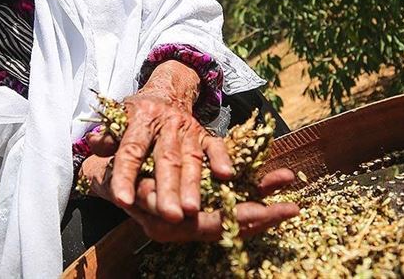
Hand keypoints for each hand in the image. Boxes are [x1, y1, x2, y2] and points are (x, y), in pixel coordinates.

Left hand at [88, 60, 232, 221]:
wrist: (168, 90)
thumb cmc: (138, 113)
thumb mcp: (117, 117)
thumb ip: (106, 136)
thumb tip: (94, 144)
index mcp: (140, 118)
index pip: (131, 150)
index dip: (125, 175)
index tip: (121, 200)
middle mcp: (166, 122)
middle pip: (166, 158)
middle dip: (167, 188)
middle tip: (168, 216)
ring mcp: (188, 128)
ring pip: (191, 158)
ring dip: (192, 184)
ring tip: (192, 210)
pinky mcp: (206, 133)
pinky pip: (216, 146)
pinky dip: (221, 159)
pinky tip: (225, 176)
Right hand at [126, 168, 298, 242]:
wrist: (110, 178)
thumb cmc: (115, 176)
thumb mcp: (121, 179)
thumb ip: (136, 189)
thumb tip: (148, 198)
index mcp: (166, 226)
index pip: (209, 227)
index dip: (236, 219)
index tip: (263, 212)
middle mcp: (184, 226)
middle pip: (229, 226)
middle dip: (262, 217)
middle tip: (290, 209)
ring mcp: (197, 217)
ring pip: (236, 217)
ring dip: (266, 206)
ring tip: (294, 198)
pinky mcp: (205, 204)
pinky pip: (234, 201)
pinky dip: (256, 192)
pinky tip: (279, 181)